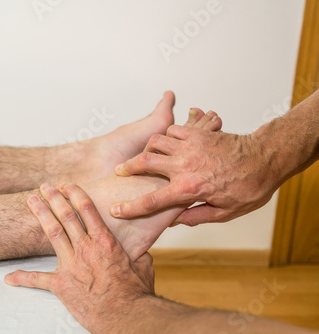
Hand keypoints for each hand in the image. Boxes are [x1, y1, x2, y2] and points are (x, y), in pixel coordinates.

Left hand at [4, 183, 154, 332]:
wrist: (125, 315)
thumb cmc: (135, 293)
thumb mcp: (143, 267)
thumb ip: (140, 255)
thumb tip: (143, 252)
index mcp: (105, 241)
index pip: (87, 209)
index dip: (75, 194)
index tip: (67, 185)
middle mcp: (86, 247)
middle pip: (66, 216)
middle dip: (54, 198)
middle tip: (44, 187)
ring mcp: (71, 264)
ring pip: (52, 233)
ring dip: (41, 215)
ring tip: (31, 202)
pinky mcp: (61, 284)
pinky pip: (38, 280)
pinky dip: (22, 278)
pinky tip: (9, 277)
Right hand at [112, 115, 277, 224]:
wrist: (266, 158)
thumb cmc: (249, 187)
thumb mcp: (225, 212)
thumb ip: (197, 215)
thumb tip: (175, 219)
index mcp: (189, 189)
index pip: (152, 202)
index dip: (131, 208)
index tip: (115, 210)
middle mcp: (185, 166)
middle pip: (144, 162)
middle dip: (127, 167)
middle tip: (120, 171)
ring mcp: (190, 147)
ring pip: (155, 142)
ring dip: (146, 149)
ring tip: (145, 156)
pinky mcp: (197, 134)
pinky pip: (172, 130)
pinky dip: (166, 137)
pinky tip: (169, 144)